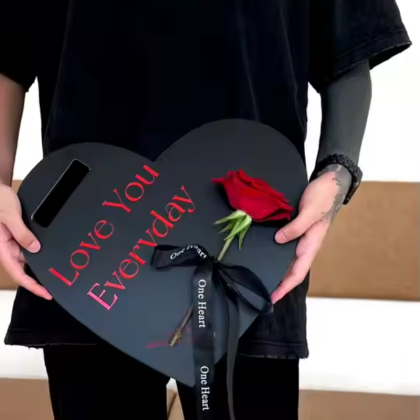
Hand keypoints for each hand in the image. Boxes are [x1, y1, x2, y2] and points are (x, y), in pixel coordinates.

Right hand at [0, 184, 51, 299]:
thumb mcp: (10, 215)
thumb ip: (21, 233)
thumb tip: (35, 249)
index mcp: (1, 248)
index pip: (17, 274)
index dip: (32, 285)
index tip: (46, 293)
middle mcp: (7, 248)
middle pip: (25, 269)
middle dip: (40, 278)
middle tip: (60, 284)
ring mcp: (13, 243)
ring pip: (29, 258)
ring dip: (42, 263)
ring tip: (60, 270)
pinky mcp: (18, 235)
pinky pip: (29, 247)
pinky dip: (40, 252)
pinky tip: (53, 252)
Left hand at [271, 164, 351, 302]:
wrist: (331, 182)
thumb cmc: (323, 197)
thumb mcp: (310, 211)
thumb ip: (296, 227)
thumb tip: (278, 240)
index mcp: (311, 244)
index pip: (297, 273)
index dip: (284, 287)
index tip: (271, 298)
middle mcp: (305, 244)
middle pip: (290, 270)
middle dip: (278, 282)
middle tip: (258, 291)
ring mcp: (300, 237)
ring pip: (287, 258)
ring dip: (276, 268)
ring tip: (258, 275)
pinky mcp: (296, 228)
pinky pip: (284, 245)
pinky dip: (275, 251)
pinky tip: (264, 251)